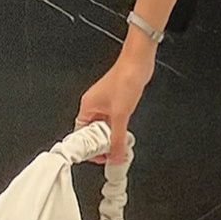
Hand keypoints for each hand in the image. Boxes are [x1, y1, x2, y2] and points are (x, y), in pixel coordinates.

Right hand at [75, 49, 154, 164]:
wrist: (139, 61)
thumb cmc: (125, 78)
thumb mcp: (120, 114)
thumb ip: (118, 138)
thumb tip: (116, 157)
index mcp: (87, 107)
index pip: (81, 135)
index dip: (89, 149)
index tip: (99, 158)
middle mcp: (94, 105)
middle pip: (93, 132)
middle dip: (102, 144)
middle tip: (111, 154)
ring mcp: (105, 102)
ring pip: (104, 126)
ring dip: (111, 137)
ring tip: (119, 146)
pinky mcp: (117, 100)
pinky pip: (113, 119)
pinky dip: (118, 128)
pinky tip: (125, 133)